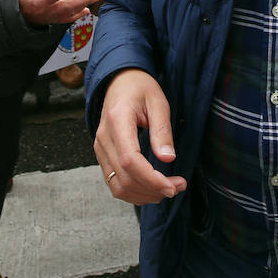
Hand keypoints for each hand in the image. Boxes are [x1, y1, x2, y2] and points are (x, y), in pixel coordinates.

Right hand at [16, 0, 98, 25]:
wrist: (19, 17)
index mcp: (40, 1)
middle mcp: (48, 10)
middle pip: (67, 6)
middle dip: (82, 1)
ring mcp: (53, 16)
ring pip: (70, 13)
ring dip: (83, 5)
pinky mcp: (55, 20)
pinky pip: (68, 19)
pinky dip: (78, 15)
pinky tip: (87, 10)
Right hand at [94, 68, 187, 204]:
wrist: (120, 81)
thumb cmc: (139, 88)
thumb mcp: (158, 102)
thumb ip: (162, 130)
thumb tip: (168, 158)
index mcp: (118, 120)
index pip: (130, 160)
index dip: (151, 179)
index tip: (171, 186)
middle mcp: (104, 137)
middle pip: (124, 177)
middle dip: (153, 189)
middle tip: (177, 187)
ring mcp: (100, 148)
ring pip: (117, 186)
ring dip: (143, 195)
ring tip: (166, 189)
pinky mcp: (102, 155)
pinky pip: (114, 182)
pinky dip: (133, 192)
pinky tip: (150, 189)